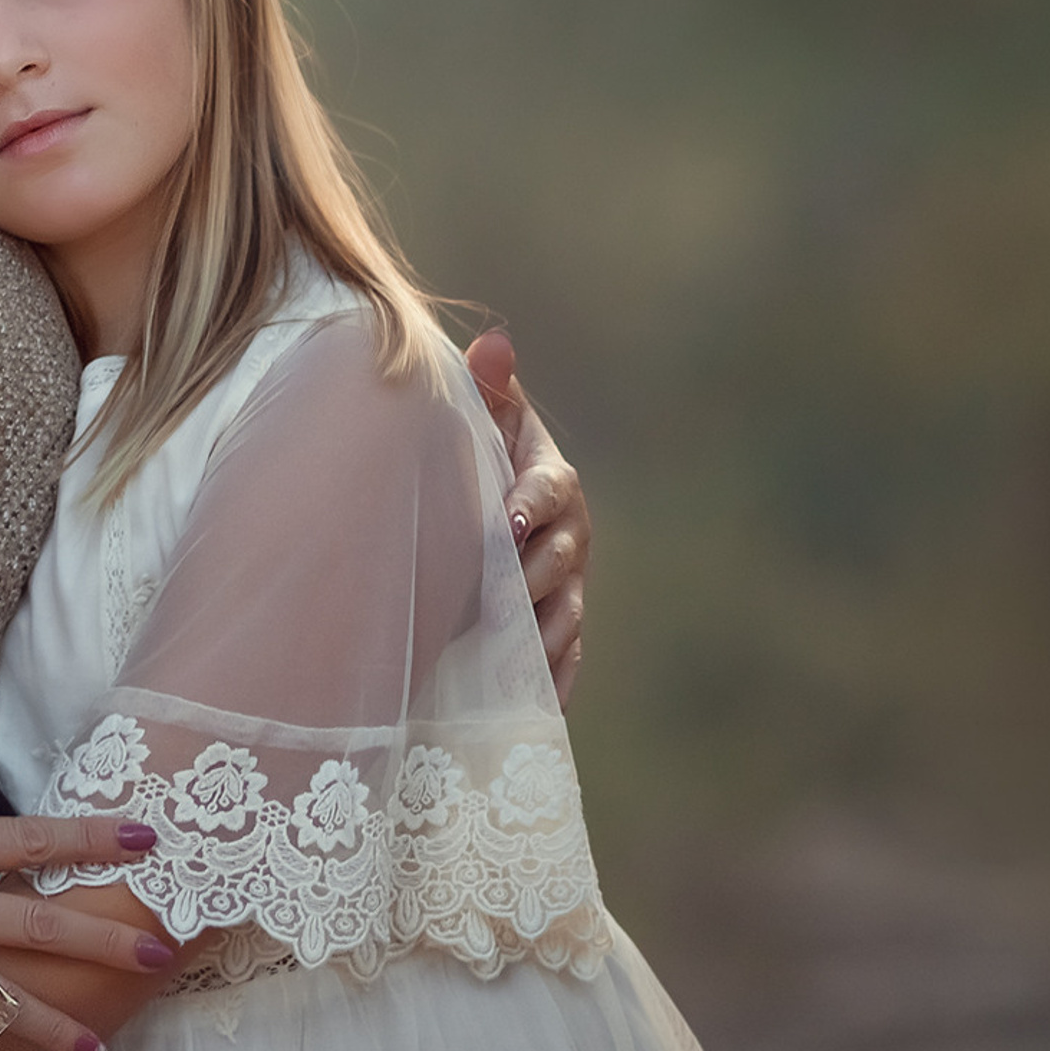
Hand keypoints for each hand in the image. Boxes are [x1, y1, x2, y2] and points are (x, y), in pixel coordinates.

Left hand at [465, 330, 590, 704]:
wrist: (485, 499)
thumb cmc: (480, 449)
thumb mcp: (485, 417)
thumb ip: (489, 386)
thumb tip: (495, 341)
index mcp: (552, 479)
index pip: (546, 491)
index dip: (529, 506)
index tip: (506, 524)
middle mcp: (569, 532)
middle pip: (560, 560)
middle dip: (534, 579)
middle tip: (502, 600)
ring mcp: (567, 582)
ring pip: (566, 613)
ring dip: (545, 636)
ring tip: (520, 660)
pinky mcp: (559, 624)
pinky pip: (565, 656)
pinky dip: (556, 682)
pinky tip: (544, 709)